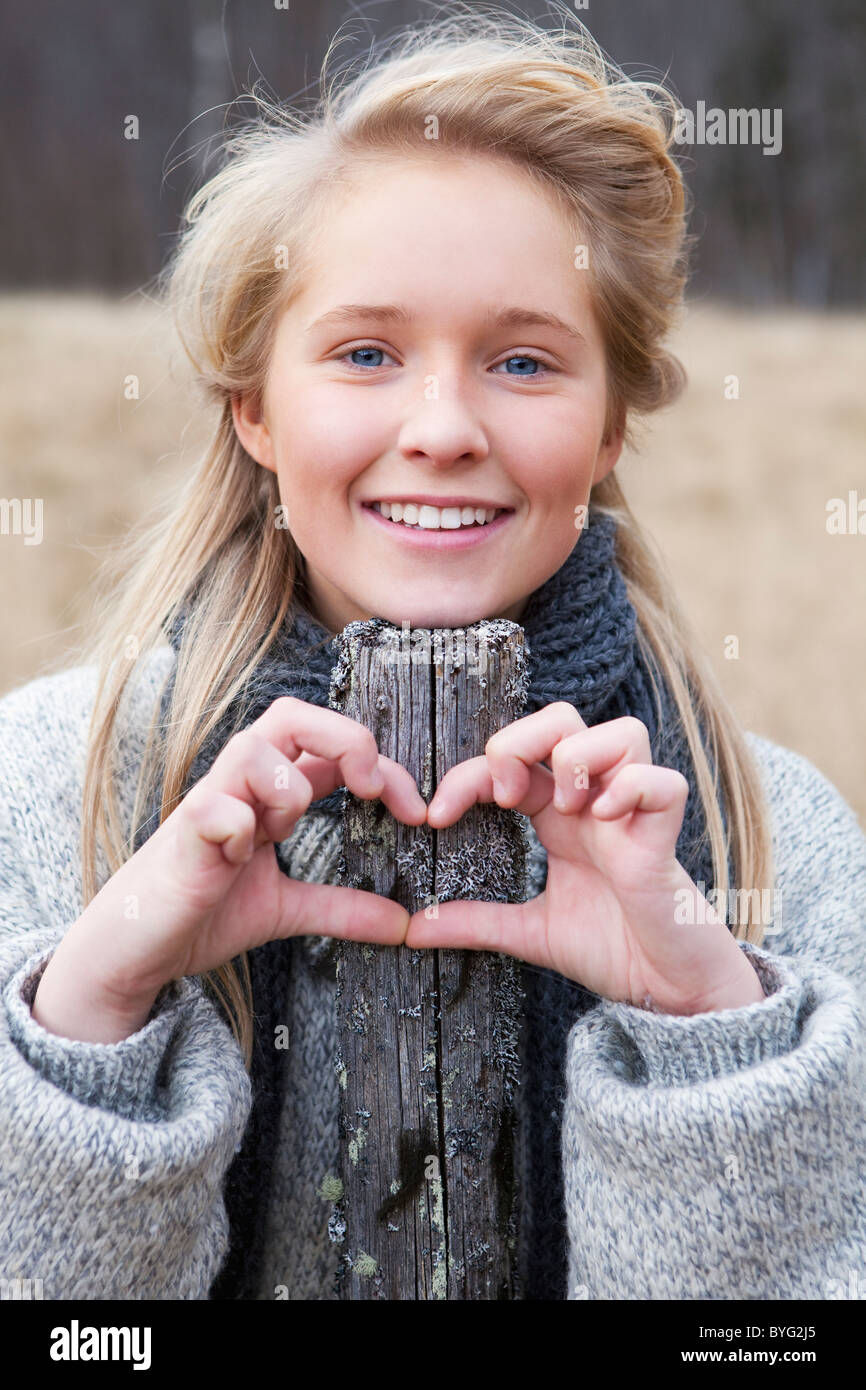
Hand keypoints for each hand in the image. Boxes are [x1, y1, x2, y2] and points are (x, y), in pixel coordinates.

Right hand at [49, 697, 428, 1018]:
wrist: (138, 949)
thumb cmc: (205, 913)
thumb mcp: (288, 910)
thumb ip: (343, 908)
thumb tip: (404, 924)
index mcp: (269, 791)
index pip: (331, 745)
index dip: (382, 765)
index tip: (416, 813)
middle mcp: (240, 784)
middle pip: (293, 715)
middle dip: (346, 739)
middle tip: (372, 790)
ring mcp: (209, 803)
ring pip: (254, 748)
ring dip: (288, 789)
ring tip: (281, 833)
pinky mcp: (182, 833)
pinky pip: (216, 807)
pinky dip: (238, 829)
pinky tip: (235, 862)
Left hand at [405, 703, 763, 1014]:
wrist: (668, 992)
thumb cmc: (611, 950)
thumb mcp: (529, 934)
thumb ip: (476, 922)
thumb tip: (412, 929)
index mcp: (559, 815)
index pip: (511, 759)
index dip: (467, 774)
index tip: (435, 818)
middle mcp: (596, 802)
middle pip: (563, 718)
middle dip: (520, 740)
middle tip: (506, 797)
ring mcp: (634, 814)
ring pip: (622, 731)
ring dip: (580, 757)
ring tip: (564, 808)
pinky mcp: (667, 837)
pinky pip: (664, 782)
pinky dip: (634, 788)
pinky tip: (607, 819)